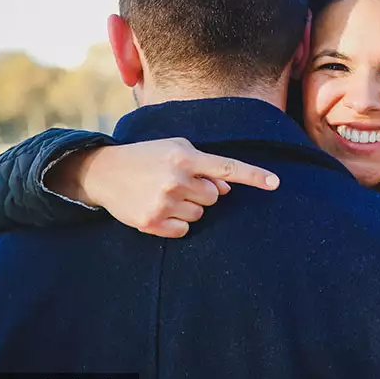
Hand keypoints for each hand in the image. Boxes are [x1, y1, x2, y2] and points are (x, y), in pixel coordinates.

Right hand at [49, 138, 279, 237]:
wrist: (103, 171)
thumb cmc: (147, 157)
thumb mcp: (175, 148)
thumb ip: (204, 165)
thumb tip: (227, 188)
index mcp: (186, 156)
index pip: (228, 168)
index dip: (254, 176)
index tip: (275, 183)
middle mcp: (177, 179)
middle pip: (215, 197)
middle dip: (202, 192)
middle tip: (178, 183)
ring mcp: (164, 202)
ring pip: (200, 214)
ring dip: (188, 207)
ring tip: (165, 194)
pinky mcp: (152, 222)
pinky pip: (184, 230)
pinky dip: (176, 223)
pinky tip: (159, 208)